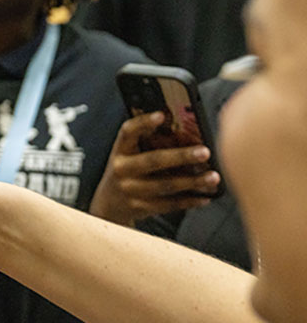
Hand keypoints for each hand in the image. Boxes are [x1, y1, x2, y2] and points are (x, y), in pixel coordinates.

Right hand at [89, 112, 219, 225]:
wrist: (108, 204)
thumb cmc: (126, 172)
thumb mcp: (128, 154)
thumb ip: (147, 142)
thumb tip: (184, 130)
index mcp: (120, 150)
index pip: (128, 132)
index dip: (143, 123)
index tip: (161, 115)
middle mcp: (122, 169)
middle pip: (153, 161)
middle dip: (181, 156)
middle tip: (205, 152)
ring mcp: (130, 190)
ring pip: (165, 185)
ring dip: (192, 181)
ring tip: (213, 177)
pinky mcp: (140, 207)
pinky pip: (169, 204)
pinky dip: (189, 201)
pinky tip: (205, 196)